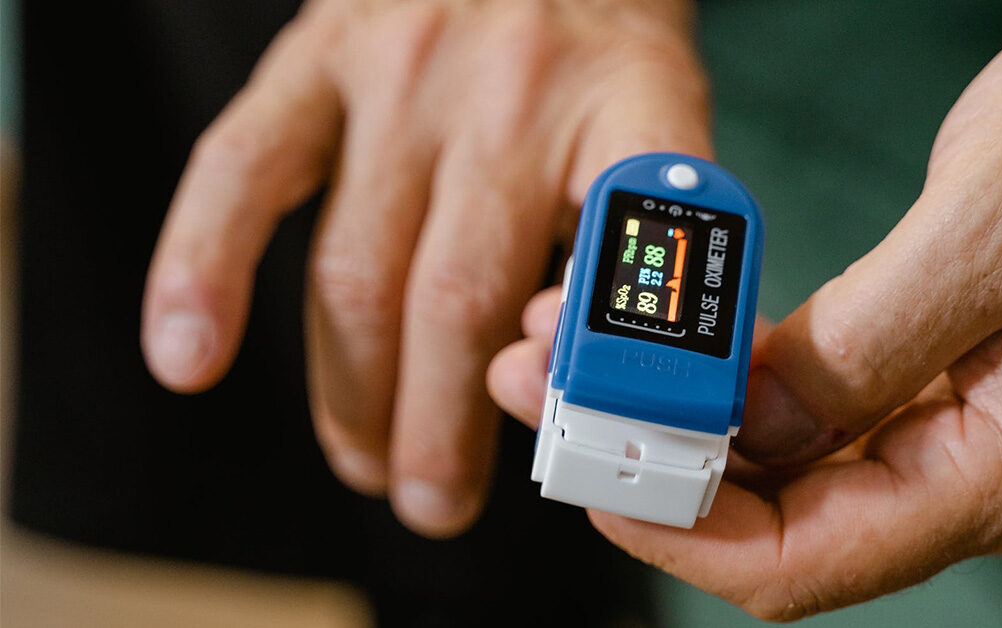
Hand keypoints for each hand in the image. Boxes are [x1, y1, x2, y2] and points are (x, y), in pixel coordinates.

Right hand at [140, 0, 710, 537]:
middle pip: (459, 299)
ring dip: (357, 395)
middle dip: (442, 428)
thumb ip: (630, 244)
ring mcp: (402, 71)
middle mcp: (512, 87)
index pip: (620, 257)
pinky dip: (203, 271)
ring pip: (359, 272)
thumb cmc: (597, 48)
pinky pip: (243, 172)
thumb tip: (582, 381)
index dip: (585, 372)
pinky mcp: (316, 57)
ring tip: (370, 463)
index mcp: (628, 104)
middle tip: (437, 502)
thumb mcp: (657, 125)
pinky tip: (188, 355)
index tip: (565, 449)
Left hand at [489, 0, 1001, 618]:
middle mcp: (971, 471)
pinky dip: (733, 384)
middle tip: (559, 402)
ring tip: (590, 362)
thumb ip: (864, 348)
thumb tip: (748, 429)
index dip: (683, 533)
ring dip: (685, 423)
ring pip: (785, 468)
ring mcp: (947, 428)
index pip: (808, 558)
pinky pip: (808, 411)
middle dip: (661, 470)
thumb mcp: (991, 230)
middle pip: (781, 522)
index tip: (596, 476)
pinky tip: (679, 349)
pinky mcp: (927, 378)